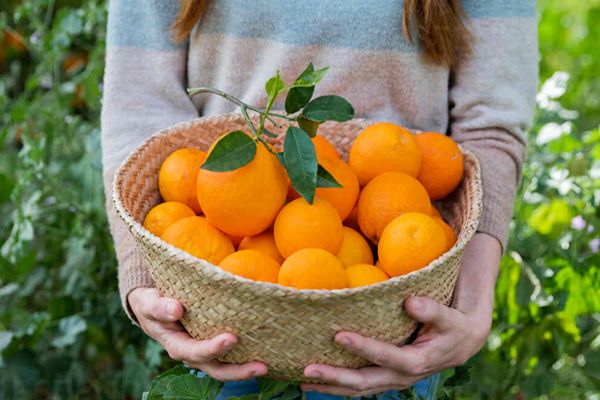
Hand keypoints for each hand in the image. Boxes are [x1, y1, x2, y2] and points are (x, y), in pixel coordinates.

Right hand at [128, 287, 267, 380]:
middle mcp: (192, 354)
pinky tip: (265, 351)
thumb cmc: (152, 303)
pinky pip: (231, 356)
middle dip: (238, 371)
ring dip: (246, 369)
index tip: (231, 339)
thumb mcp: (149, 302)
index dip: (213, 349)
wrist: (153, 306)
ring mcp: (204, 352)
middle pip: (217, 369)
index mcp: (176, 345)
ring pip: (226, 367)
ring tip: (267, 366)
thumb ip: (159, 307)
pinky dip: (246, 357)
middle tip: (261, 366)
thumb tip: (177, 309)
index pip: (196, 352)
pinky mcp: (214, 345)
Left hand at [301, 233, 501, 395]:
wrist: (462, 343)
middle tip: (308, 368)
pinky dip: (338, 385)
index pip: (386, 356)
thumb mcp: (449, 317)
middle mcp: (401, 377)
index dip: (363, 347)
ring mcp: (392, 380)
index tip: (339, 335)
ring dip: (331, 385)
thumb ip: (431, 310)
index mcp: (417, 361)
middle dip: (335, 377)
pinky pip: (359, 385)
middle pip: (364, 382)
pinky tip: (316, 381)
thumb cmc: (454, 325)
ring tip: (302, 380)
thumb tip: (410, 301)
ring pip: (358, 388)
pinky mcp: (386, 377)